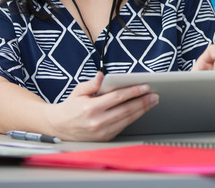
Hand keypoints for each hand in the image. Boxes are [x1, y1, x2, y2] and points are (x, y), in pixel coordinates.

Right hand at [44, 72, 158, 140]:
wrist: (59, 127)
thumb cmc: (70, 106)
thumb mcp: (78, 91)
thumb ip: (91, 83)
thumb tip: (102, 75)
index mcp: (91, 108)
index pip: (118, 98)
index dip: (133, 91)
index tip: (145, 86)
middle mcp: (97, 121)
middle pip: (126, 110)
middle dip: (143, 102)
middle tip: (155, 95)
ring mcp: (102, 132)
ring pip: (127, 119)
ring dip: (142, 110)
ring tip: (152, 102)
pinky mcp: (105, 138)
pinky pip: (123, 126)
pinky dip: (133, 117)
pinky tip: (141, 110)